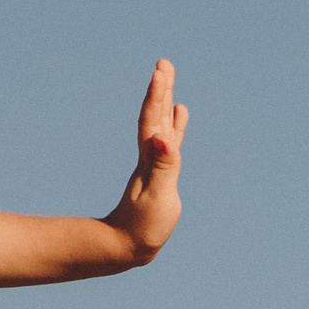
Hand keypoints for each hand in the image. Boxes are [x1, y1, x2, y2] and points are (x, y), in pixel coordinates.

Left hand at [101, 60, 187, 264]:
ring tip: (169, 78)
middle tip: (163, 63)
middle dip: (160, 89)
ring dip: (166, 101)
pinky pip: (171, 140)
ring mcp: (156, 162)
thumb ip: (163, 165)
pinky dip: (175, 124)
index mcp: (149, 159)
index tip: (159, 71)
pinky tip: (179, 113)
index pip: (152, 121)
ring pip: (162, 124)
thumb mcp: (157, 196)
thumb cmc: (144, 226)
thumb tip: (161, 137)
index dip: (157, 96)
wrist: (129, 245)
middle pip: (155, 116)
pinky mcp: (162, 172)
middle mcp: (150, 156)